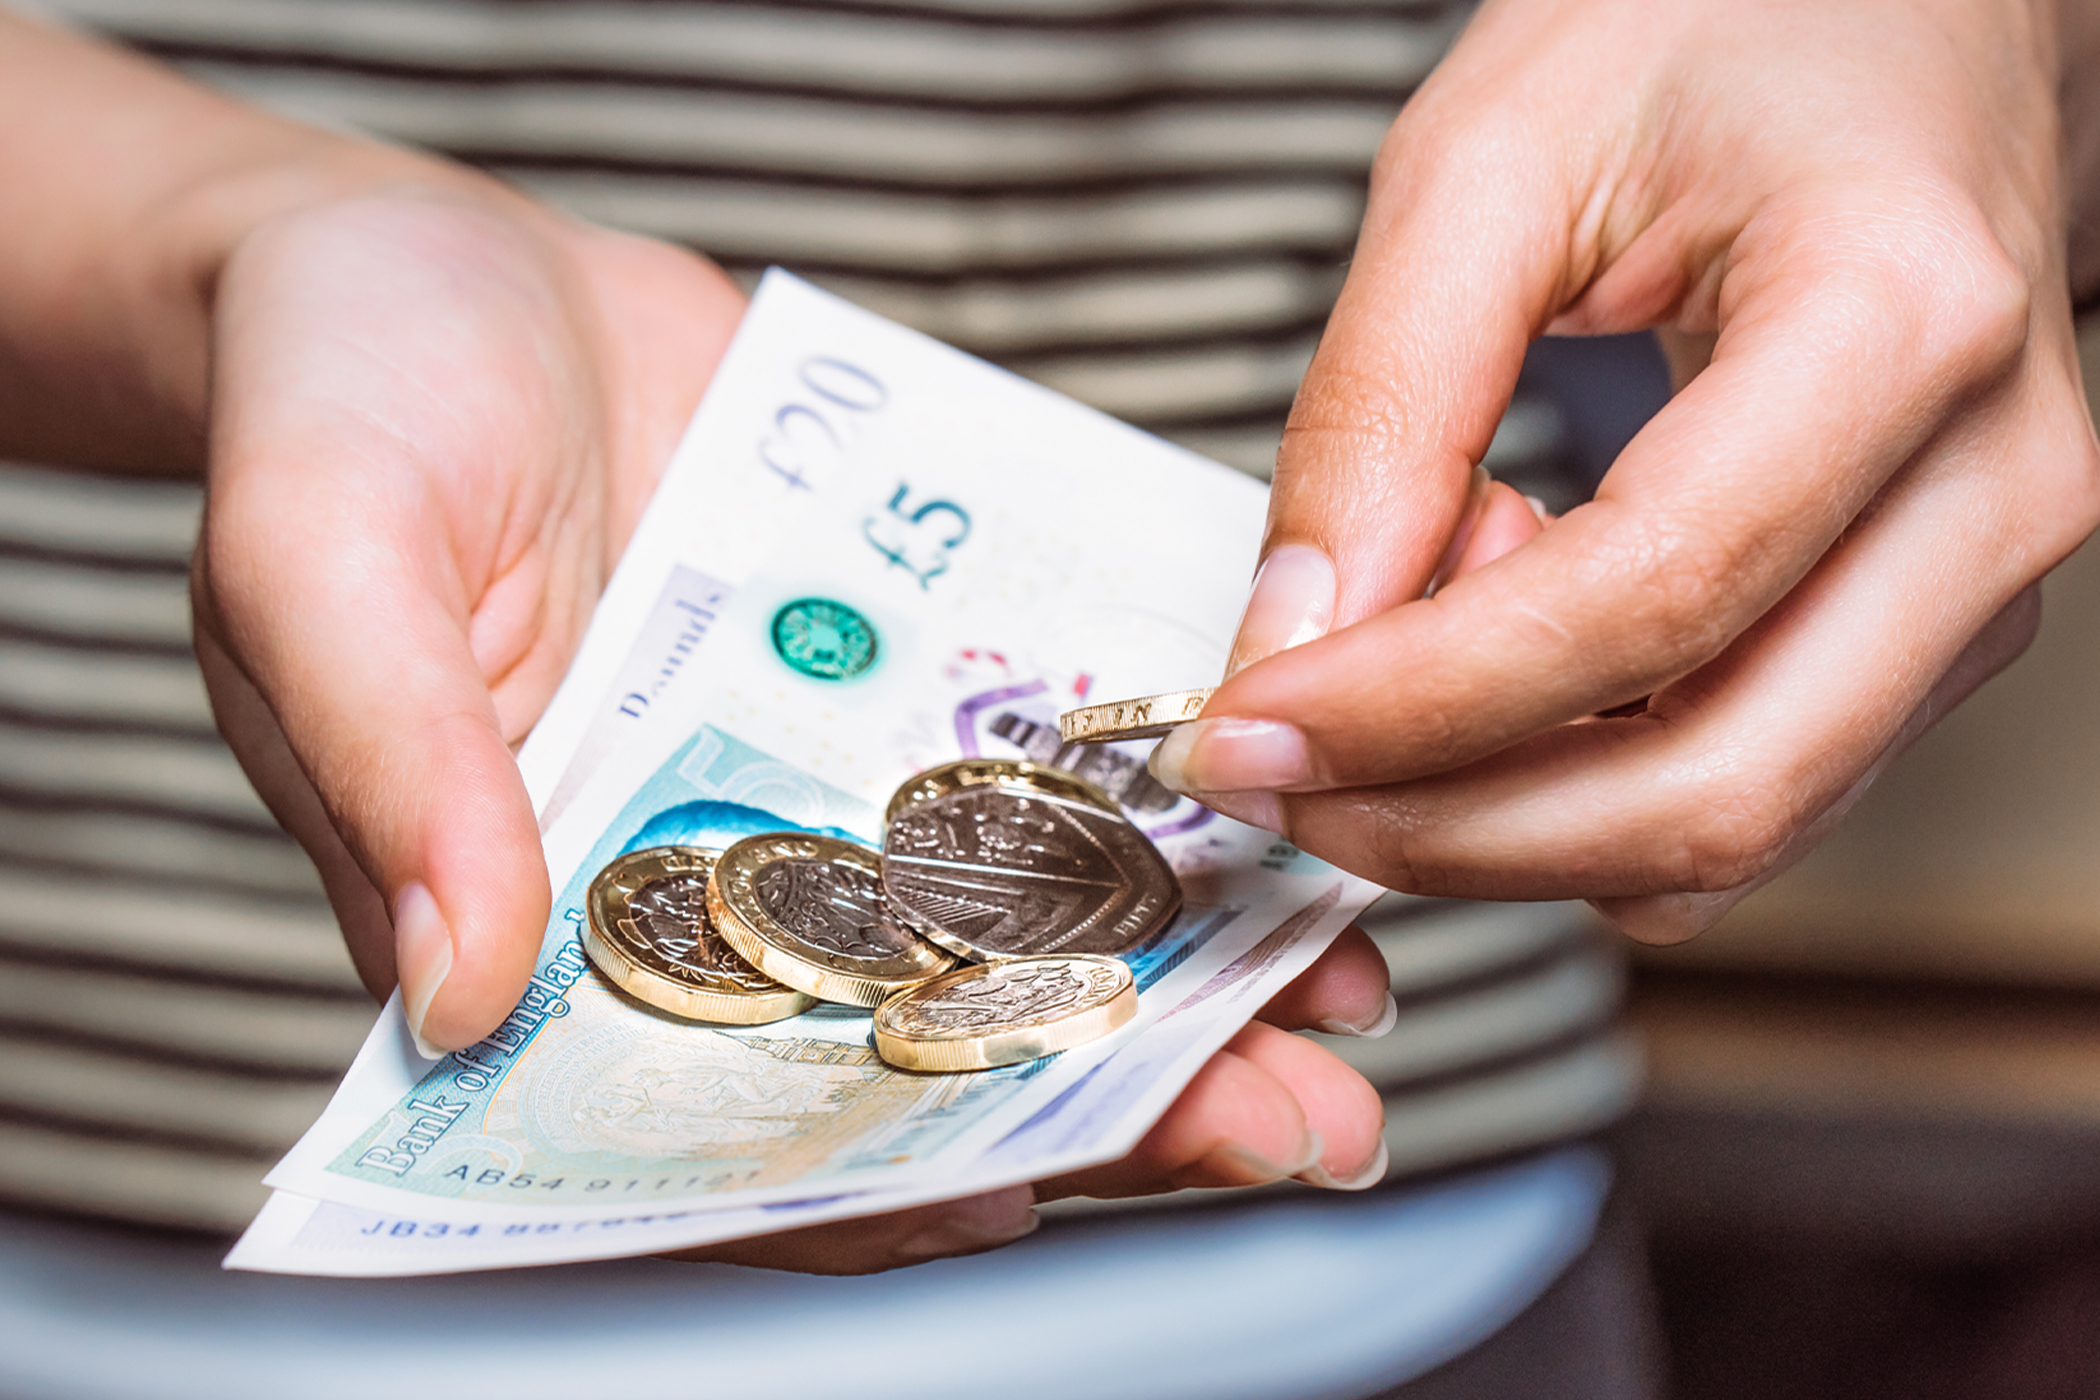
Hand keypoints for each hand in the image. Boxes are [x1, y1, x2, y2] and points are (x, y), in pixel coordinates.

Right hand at [186, 182, 1391, 1265]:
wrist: (429, 255)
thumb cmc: (332, 395)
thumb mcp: (320, 559)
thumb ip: (397, 769)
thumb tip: (457, 995)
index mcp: (535, 919)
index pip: (706, 1120)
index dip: (865, 1183)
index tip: (1031, 1195)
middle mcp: (692, 878)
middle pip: (903, 1039)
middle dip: (1099, 1097)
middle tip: (1287, 1119)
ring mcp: (806, 778)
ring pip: (1000, 919)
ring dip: (1172, 970)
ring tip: (1336, 996)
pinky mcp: (887, 671)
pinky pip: (1029, 757)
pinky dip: (1153, 799)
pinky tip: (1282, 822)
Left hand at [1151, 0, 2099, 942]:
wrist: (1889, 10)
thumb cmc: (1723, 26)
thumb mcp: (1491, 159)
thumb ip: (1380, 406)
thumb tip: (1297, 638)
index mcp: (1902, 316)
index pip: (1646, 598)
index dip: (1416, 705)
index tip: (1251, 731)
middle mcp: (1990, 479)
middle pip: (1715, 780)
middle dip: (1452, 826)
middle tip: (1285, 775)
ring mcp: (1980, 573)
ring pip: (1735, 824)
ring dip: (1515, 807)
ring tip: (1422, 621)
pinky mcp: (1931, 625)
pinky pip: (1748, 784)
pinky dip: (1587, 775)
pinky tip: (1515, 642)